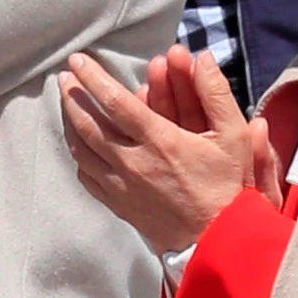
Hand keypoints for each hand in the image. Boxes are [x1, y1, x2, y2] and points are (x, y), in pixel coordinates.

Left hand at [60, 46, 253, 253]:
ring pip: (82, 150)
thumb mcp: (233, 136)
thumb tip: (202, 57)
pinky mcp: (120, 205)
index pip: (114, 101)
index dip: (92, 77)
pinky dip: (78, 156)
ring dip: (69, 123)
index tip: (78, 59)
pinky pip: (88, 177)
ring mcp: (123, 186)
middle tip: (64, 77)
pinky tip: (78, 145)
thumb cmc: (227, 186)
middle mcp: (134, 162)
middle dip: (72, 95)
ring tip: (65, 105)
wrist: (219, 240)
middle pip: (88, 123)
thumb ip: (217, 93)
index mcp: (159, 140)